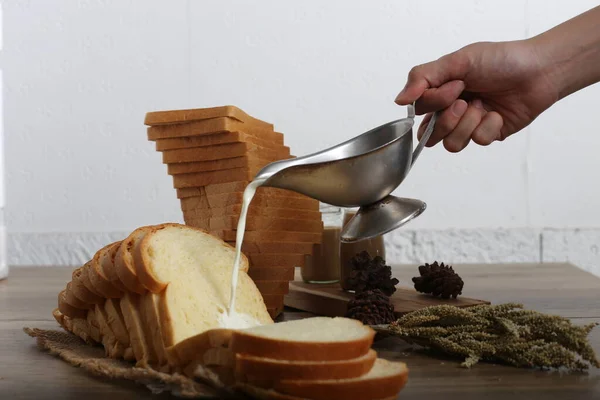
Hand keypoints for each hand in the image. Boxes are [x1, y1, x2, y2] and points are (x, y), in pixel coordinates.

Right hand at [395, 40, 558, 151]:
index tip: (455, 86)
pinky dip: (489, 125)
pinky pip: (477, 141)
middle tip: (466, 101)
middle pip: (430, 134)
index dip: (434, 103)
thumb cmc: (501, 60)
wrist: (538, 71)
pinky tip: (498, 112)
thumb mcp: (458, 61)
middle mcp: (450, 110)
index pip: (419, 110)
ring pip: (451, 144)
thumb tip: (399, 100)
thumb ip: (423, 78)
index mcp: (440, 92)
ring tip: (483, 107)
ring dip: (468, 124)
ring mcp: (468, 124)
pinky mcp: (486, 134)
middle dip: (448, 119)